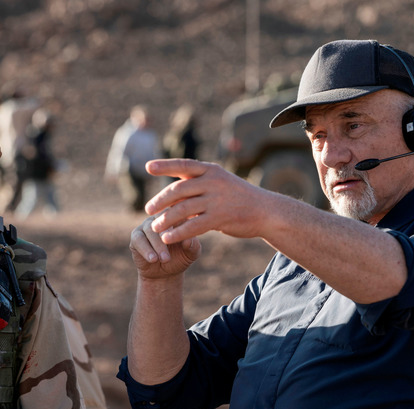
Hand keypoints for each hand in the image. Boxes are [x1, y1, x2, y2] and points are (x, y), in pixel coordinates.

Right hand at [129, 214, 200, 279]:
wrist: (164, 273)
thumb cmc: (180, 258)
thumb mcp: (191, 253)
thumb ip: (192, 245)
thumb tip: (188, 239)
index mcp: (176, 217)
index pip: (178, 214)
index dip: (180, 225)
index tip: (184, 239)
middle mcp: (160, 218)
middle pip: (161, 220)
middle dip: (166, 237)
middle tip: (172, 250)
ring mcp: (146, 225)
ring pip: (149, 230)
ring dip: (158, 245)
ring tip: (165, 259)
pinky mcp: (136, 235)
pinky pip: (138, 239)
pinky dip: (146, 249)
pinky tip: (153, 259)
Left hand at [144, 158, 277, 244]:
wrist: (266, 211)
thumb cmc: (238, 198)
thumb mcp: (220, 184)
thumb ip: (197, 187)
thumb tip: (172, 193)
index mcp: (211, 171)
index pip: (184, 165)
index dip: (165, 165)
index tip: (147, 167)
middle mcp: (213, 182)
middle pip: (179, 189)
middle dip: (161, 199)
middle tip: (148, 209)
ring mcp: (217, 200)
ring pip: (183, 208)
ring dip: (166, 219)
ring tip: (155, 227)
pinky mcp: (220, 218)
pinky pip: (193, 226)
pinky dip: (178, 233)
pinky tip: (168, 238)